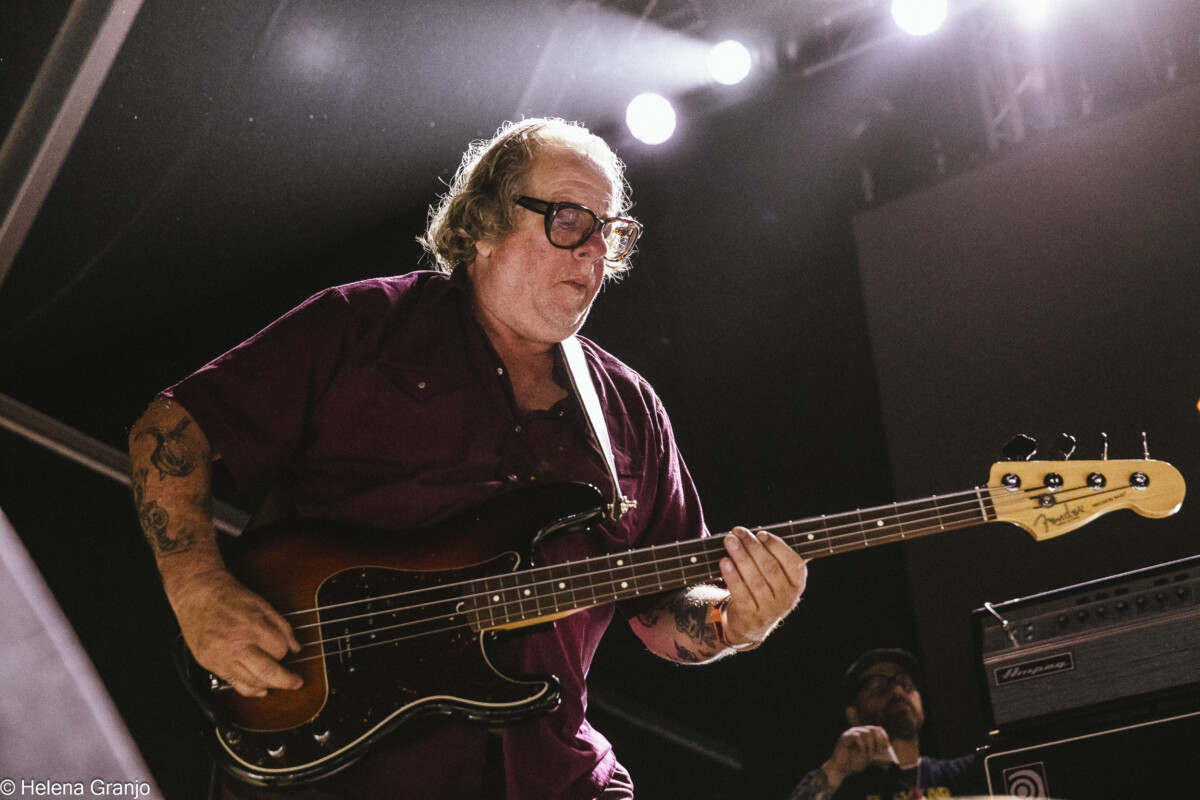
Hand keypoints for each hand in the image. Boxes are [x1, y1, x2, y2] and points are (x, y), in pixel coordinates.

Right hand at [170, 568, 302, 697]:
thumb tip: (296, 648)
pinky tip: (260, 689)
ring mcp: (220, 656)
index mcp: (250, 626)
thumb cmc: (231, 596)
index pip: (279, 650)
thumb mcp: (262, 604)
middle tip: (297, 683)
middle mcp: (234, 644)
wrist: (197, 594)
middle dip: (286, 680)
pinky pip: (232, 683)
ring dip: (268, 684)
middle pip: (267, 672)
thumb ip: (282, 627)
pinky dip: (249, 689)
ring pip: (250, 682)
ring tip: (278, 682)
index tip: (283, 647)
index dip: (284, 650)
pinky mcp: (209, 663)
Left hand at [718, 527, 805, 645]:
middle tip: (738, 532)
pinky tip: (724, 562)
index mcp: (797, 584)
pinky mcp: (750, 616)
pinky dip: (732, 576)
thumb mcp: (777, 577)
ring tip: (729, 541)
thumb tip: (764, 533)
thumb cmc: (764, 588)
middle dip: (752, 546)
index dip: (776, 546)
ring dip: (741, 557)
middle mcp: (787, 598)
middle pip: (770, 568)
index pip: (793, 562)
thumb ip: (777, 556)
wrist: (751, 623)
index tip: (760, 533)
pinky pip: (741, 593)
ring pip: (755, 579)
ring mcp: (769, 609)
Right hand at [824, 725, 893, 783]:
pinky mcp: (845, 737)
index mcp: (864, 734)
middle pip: (873, 729)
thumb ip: (875, 749)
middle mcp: (858, 731)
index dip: (884, 737)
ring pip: (866, 732)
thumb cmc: (854, 763)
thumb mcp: (868, 756)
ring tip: (870, 754)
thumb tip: (884, 746)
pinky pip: (857, 737)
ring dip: (871, 745)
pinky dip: (863, 745)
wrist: (841, 769)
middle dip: (879, 740)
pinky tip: (863, 752)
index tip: (886, 746)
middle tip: (879, 751)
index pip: (877, 729)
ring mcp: (851, 733)